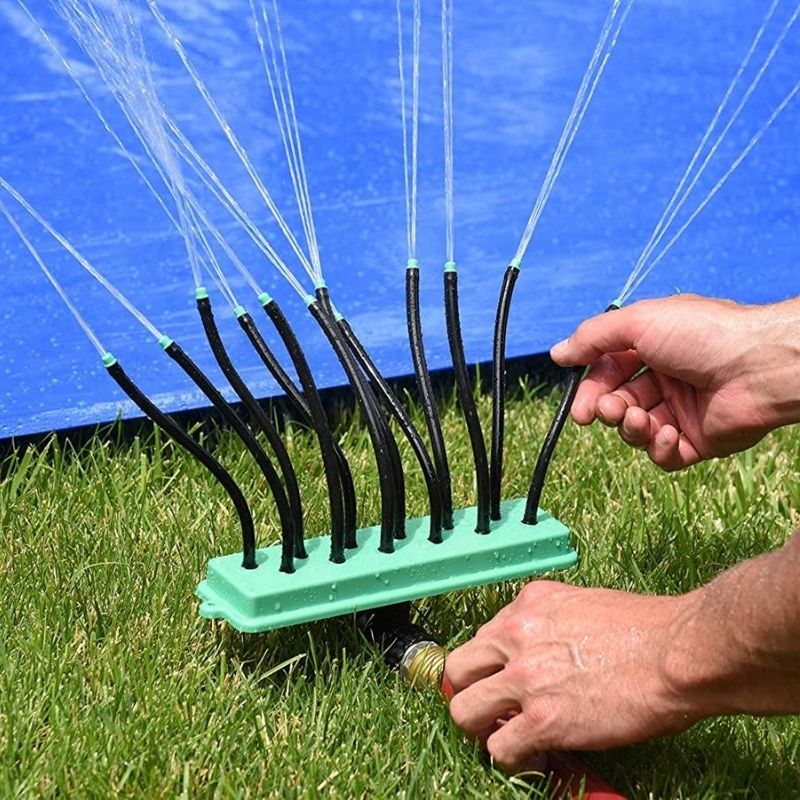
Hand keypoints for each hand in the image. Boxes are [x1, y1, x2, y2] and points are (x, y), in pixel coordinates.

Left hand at [445, 581, 697, 771]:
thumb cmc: (647, 628)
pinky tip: (534, 754)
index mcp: (527, 604)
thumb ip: (551, 624)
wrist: (676, 653)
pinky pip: (498, 747)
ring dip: (482, 727)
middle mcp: (516, 635)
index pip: (481, 638)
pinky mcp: (542, 719)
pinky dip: (511, 757)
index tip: (501, 682)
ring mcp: (525, 678)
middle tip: (492, 709)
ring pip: (464, 711)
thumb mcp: (583, 605)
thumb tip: (543, 650)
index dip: (489, 666)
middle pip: (458, 670)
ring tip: (507, 735)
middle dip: (470, 692)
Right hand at [550, 294, 799, 469]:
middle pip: (617, 402)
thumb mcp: (639, 322)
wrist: (759, 366)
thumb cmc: (704, 335)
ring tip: (641, 419)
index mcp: (653, 348)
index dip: (590, 389)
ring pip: (636, 430)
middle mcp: (666, 379)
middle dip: (606, 410)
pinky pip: (663, 454)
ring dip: (630, 428)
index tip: (578, 407)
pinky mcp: (697, 440)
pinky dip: (658, 448)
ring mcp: (681, 411)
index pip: (608, 372)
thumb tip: (557, 353)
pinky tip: (667, 433)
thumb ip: (594, 338)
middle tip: (604, 413)